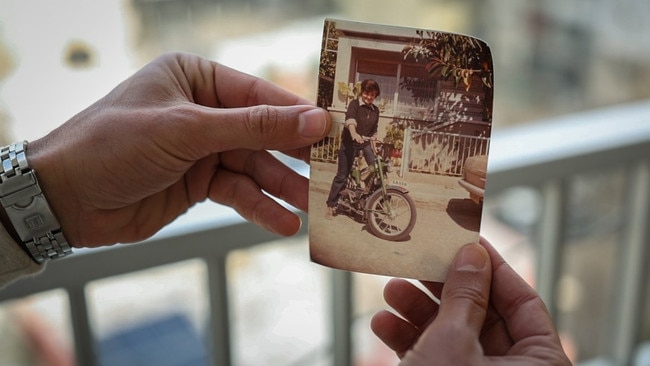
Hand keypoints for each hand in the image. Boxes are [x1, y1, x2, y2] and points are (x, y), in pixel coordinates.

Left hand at [26, 52, 330, 246]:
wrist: (64, 199)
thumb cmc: (115, 144)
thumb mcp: (188, 130)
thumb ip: (254, 127)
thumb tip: (314, 120)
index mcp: (197, 77)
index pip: (260, 93)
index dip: (298, 114)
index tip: (336, 131)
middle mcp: (203, 110)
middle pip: (262, 133)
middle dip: (293, 156)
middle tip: (330, 174)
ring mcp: (201, 148)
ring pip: (254, 166)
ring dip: (281, 188)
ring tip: (312, 208)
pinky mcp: (197, 182)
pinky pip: (237, 192)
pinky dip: (258, 207)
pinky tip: (282, 224)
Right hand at [371, 238, 570, 364]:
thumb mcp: (453, 342)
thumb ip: (464, 296)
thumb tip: (472, 254)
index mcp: (538, 365)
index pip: (522, 301)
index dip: (492, 266)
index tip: (465, 238)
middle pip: (482, 314)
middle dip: (443, 288)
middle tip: (419, 260)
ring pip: (454, 334)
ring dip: (418, 312)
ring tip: (390, 290)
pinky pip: (436, 356)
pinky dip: (410, 339)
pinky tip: (382, 323)